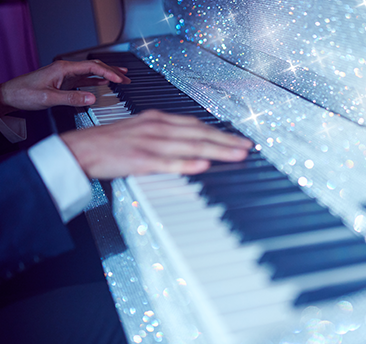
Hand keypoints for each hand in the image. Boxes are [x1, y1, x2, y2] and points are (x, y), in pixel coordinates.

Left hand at [0, 60, 130, 115]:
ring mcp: (66, 75)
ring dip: (107, 75)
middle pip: (95, 67)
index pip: (92, 67)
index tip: (120, 80)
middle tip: (127, 79)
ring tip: (121, 79)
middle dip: (113, 72)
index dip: (108, 73)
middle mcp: (66, 69)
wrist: (10, 95)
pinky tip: (105, 84)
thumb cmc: (24, 94)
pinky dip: (97, 81)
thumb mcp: (49, 98)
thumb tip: (92, 98)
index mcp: (63, 68)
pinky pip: (85, 79)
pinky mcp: (64, 82)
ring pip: (91, 72)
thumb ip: (72, 98)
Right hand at [61, 110, 253, 177]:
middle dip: (226, 141)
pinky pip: (167, 162)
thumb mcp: (142, 129)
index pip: (196, 125)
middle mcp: (158, 128)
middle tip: (247, 147)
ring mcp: (150, 143)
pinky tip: (202, 166)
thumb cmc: (112, 141)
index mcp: (158, 120)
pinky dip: (186, 164)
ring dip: (216, 151)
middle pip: (199, 134)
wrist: (82, 148)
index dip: (219, 132)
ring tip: (236, 155)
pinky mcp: (140, 159)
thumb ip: (166, 134)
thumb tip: (190, 144)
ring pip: (190, 146)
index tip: (237, 139)